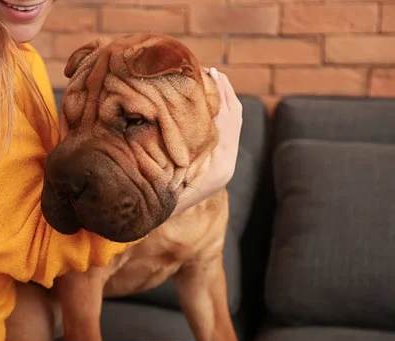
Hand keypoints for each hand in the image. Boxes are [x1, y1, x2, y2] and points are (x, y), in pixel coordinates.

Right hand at [172, 67, 242, 214]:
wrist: (164, 216)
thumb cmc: (160, 193)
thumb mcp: (166, 166)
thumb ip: (175, 142)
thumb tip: (174, 106)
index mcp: (220, 165)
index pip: (226, 119)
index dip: (218, 94)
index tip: (207, 73)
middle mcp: (228, 162)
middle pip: (234, 115)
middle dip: (224, 91)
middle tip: (210, 70)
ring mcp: (228, 161)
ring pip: (233, 120)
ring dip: (224, 98)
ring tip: (212, 77)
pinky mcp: (224, 160)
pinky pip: (229, 128)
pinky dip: (222, 109)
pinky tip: (210, 97)